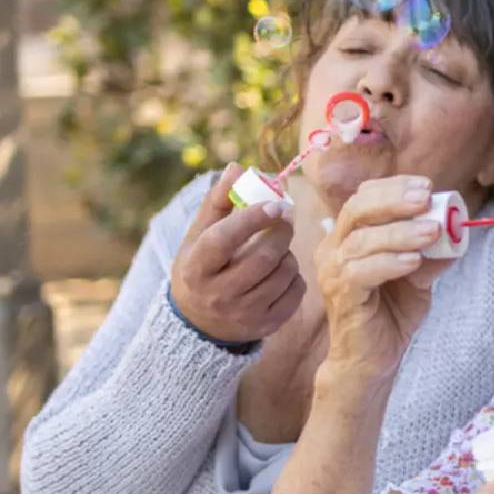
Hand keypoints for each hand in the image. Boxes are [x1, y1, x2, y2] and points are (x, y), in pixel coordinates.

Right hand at [170, 163, 304, 342]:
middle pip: (263, 257)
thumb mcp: (199, 235)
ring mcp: (242, 314)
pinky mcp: (265, 326)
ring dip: (289, 253)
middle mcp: (217, 294)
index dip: (252, 219)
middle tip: (284, 219)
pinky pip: (296, 292)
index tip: (277, 203)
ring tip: (278, 248)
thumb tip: (239, 167)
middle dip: (281, 232)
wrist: (197, 323)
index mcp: (196, 266)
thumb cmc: (202, 266)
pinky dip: (295, 276)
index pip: (224, 239)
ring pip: (284, 273)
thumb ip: (219, 201)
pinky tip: (281, 272)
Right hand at [316, 174, 444, 380]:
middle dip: (394, 200)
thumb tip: (457, 230)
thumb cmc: (391, 312)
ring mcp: (334, 272)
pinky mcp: (341, 295)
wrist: (372, 359)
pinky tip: (413, 261)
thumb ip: (432, 252)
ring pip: (361, 240)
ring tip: (431, 232)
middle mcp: (334, 248)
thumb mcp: (419, 276)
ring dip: (400, 232)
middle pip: (357, 210)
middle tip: (425, 199)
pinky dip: (389, 262)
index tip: (426, 186)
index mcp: (349, 236)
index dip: (394, 187)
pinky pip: (361, 271)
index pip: (364, 197)